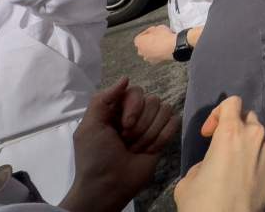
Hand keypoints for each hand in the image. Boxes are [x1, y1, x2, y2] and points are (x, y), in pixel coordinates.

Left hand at [59, 78, 177, 211]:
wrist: (109, 185)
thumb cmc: (95, 157)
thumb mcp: (89, 127)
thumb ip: (102, 99)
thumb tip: (126, 78)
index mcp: (116, 108)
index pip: (136, 91)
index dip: (134, 107)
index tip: (124, 126)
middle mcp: (135, 113)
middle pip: (153, 100)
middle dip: (141, 125)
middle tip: (127, 141)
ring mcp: (151, 124)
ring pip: (165, 110)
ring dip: (150, 133)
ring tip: (136, 148)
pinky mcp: (163, 136)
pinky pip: (174, 122)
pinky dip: (162, 137)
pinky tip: (150, 150)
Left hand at [134, 24, 175, 63]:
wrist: (173, 47)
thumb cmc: (164, 37)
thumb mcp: (158, 27)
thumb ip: (152, 30)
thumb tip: (152, 32)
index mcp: (139, 41)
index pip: (139, 37)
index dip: (146, 33)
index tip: (151, 32)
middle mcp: (141, 51)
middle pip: (142, 46)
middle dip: (148, 42)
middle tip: (155, 37)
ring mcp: (148, 57)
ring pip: (148, 52)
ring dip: (152, 48)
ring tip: (160, 43)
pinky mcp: (155, 61)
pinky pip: (154, 56)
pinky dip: (158, 53)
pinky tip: (163, 49)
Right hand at [174, 96, 264, 211]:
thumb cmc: (202, 203)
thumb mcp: (189, 178)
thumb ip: (204, 161)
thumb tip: (212, 164)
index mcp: (230, 132)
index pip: (232, 102)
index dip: (218, 114)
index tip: (210, 133)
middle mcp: (254, 135)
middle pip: (247, 118)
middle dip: (235, 128)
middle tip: (223, 148)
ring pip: (261, 136)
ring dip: (249, 144)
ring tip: (238, 165)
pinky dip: (262, 158)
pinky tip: (251, 175)